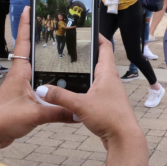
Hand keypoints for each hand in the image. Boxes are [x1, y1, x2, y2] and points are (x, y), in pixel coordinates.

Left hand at [0, 7, 74, 156]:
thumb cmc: (3, 120)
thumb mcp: (34, 115)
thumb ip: (57, 112)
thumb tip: (78, 112)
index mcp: (20, 72)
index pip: (24, 42)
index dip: (26, 24)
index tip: (29, 7)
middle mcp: (20, 75)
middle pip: (30, 49)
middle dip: (37, 34)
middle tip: (48, 21)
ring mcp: (20, 84)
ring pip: (34, 64)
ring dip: (42, 54)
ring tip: (55, 43)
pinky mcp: (23, 95)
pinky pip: (36, 78)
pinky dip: (45, 73)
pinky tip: (55, 76)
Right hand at [39, 34, 144, 150]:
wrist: (123, 138)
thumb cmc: (110, 117)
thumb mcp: (80, 105)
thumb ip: (60, 96)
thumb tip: (42, 89)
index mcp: (107, 73)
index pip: (105, 47)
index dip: (97, 36)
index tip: (87, 29)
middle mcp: (110, 79)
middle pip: (99, 60)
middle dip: (86, 54)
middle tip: (70, 48)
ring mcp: (109, 92)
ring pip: (96, 76)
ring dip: (84, 72)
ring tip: (67, 68)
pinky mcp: (106, 103)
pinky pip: (94, 90)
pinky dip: (84, 87)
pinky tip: (72, 92)